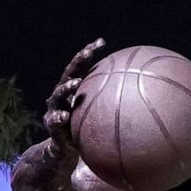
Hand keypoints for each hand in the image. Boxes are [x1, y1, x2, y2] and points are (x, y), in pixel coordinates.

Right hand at [43, 38, 105, 154]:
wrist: (64, 148)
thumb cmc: (84, 129)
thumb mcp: (97, 116)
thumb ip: (111, 105)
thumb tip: (138, 98)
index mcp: (74, 89)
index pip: (81, 66)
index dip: (89, 52)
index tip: (101, 42)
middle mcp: (63, 95)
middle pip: (69, 73)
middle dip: (78, 61)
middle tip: (87, 53)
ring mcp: (55, 108)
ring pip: (59, 94)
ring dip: (67, 87)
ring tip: (76, 83)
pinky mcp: (51, 124)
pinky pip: (54, 119)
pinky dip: (59, 117)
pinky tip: (65, 116)